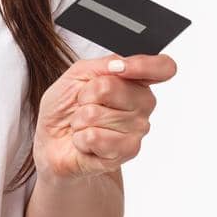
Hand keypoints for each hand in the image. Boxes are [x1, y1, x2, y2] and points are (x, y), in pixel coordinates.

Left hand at [32, 53, 177, 180]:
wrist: (53, 140)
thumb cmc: (67, 106)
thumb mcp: (79, 73)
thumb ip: (104, 64)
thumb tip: (120, 65)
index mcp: (136, 81)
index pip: (163, 67)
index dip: (142, 65)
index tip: (116, 69)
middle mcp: (143, 104)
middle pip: (111, 87)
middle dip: (85, 95)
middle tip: (84, 105)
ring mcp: (138, 130)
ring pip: (96, 114)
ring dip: (79, 120)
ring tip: (83, 125)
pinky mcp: (127, 152)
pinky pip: (95, 137)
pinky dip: (80, 138)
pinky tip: (85, 141)